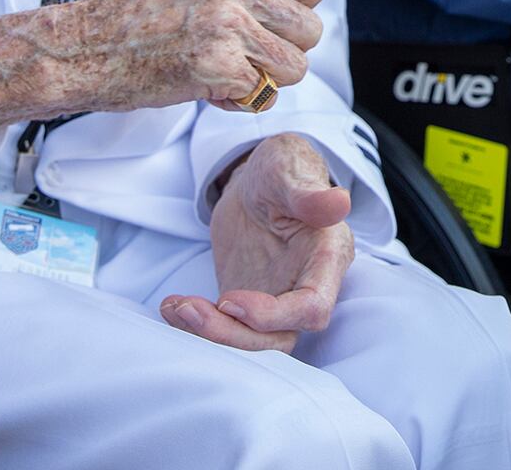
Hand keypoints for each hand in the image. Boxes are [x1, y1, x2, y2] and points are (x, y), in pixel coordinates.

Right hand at [0, 0, 333, 140]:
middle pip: (311, 27)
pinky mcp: (215, 63)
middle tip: (234, 48)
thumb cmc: (147, 13)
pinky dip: (239, 100)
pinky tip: (206, 85)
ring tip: (222, 66)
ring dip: (264, 78)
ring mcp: (225, 20)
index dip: (285, 13)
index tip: (247, 19)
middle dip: (280, 48)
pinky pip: (265, 94)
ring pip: (296, 65)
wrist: (86, 47)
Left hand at [161, 133, 353, 352]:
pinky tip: (171, 306)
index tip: (231, 300)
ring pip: (252, 341)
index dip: (274, 315)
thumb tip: (339, 202)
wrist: (256, 181)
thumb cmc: (280, 168)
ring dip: (211, 335)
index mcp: (326, 257)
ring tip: (176, 308)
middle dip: (232, 335)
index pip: (312, 307)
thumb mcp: (288, 169)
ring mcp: (276, 299)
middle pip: (279, 338)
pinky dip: (197, 327)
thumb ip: (308, 193)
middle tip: (189, 310)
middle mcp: (306, 286)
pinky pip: (227, 329)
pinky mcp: (248, 302)